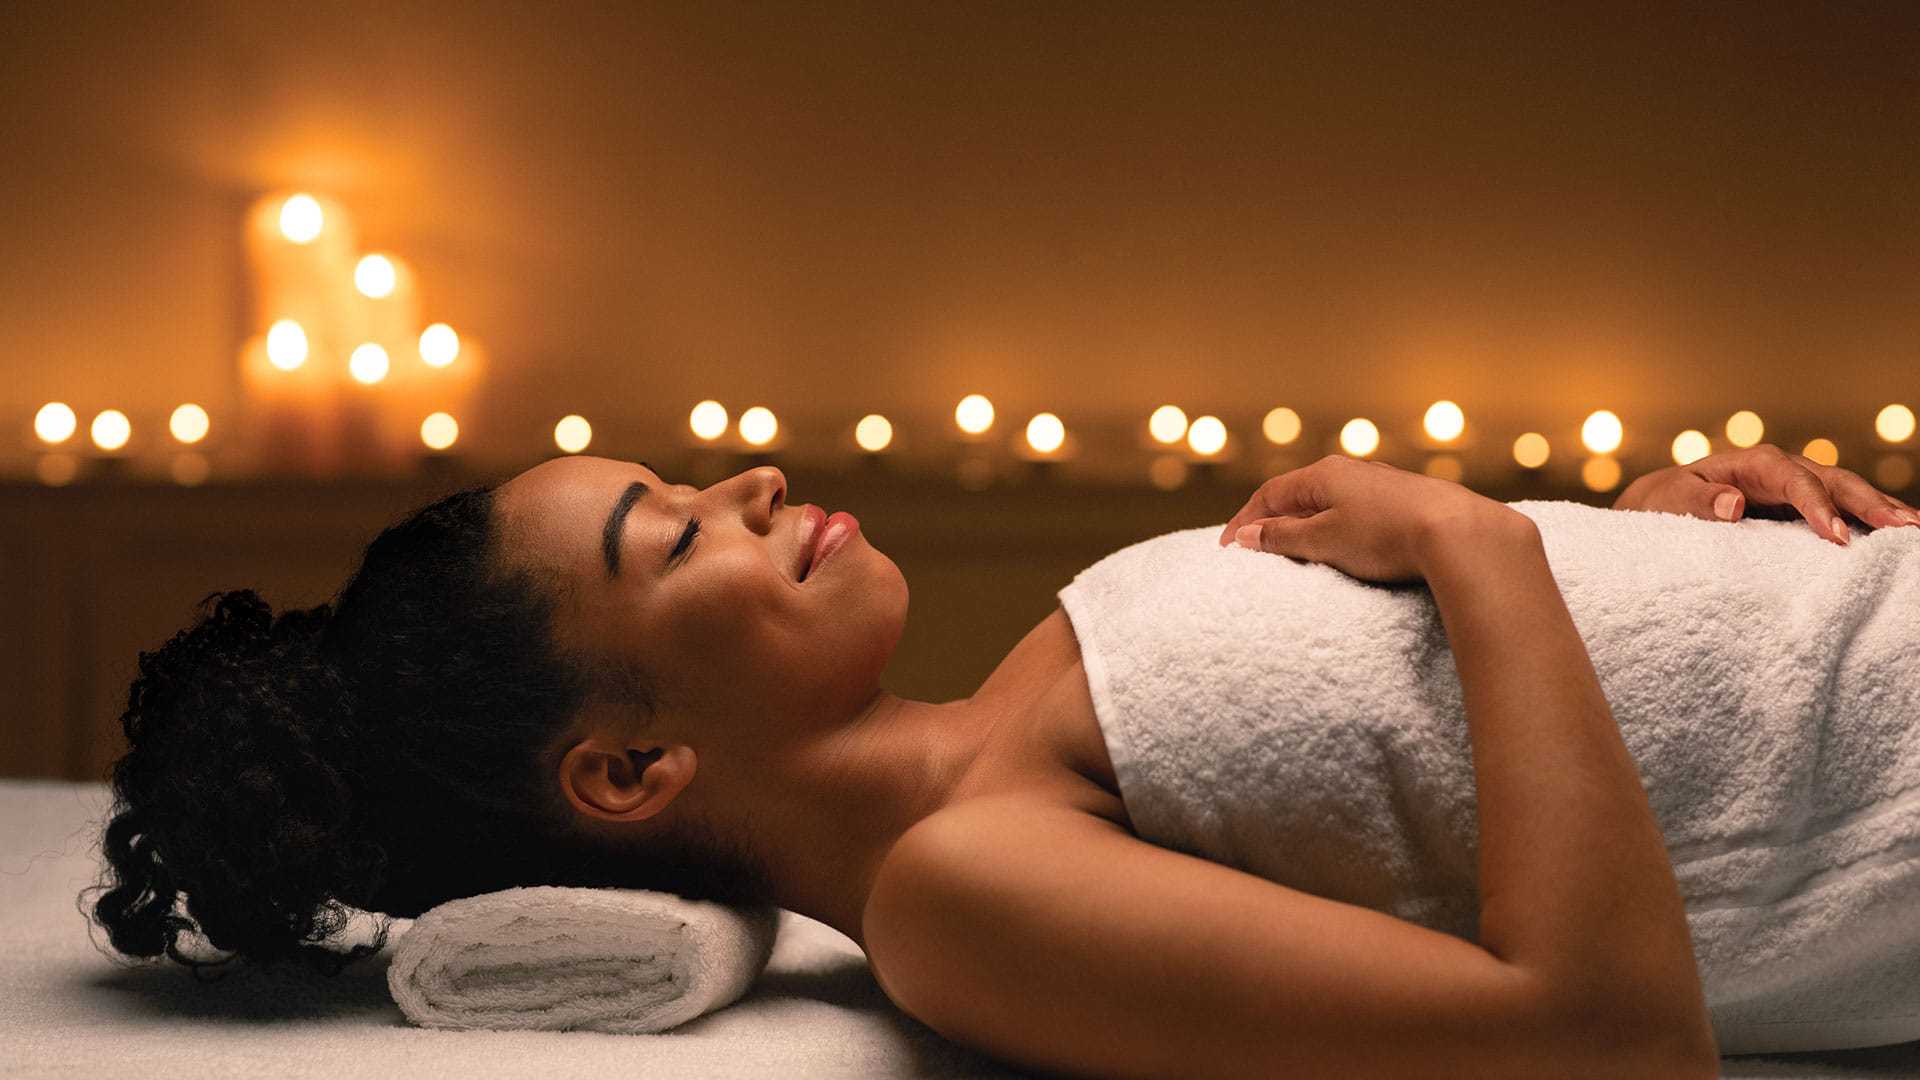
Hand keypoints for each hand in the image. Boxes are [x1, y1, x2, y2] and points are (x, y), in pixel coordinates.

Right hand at [1216, 455, 1522, 584]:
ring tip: (1295, 554)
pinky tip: (1342, 550)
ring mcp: (1380, 485)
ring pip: (1329, 504)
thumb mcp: (1324, 540)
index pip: (1270, 494)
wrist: (1458, 533)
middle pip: (1299, 495)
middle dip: (1274, 521)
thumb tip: (1247, 533)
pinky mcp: (1404, 503)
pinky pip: (1356, 513)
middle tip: (1255, 550)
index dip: (1244, 520)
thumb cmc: (1386, 535)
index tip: (1226, 548)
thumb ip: (1282, 537)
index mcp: (1324, 474)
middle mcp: (1351, 471)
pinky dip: (1336, 530)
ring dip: (1306, 527)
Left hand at [1612, 444, 1919, 545]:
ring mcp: (1797, 487)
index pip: (1796, 481)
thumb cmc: (1665, 499)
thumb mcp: (1671, 499)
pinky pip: (1841, 510)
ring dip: (1882, 510)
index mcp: (1756, 463)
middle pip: (1835, 481)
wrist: (1662, 502)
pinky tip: (1895, 536)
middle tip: (1905, 528)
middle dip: (1870, 503)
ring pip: (1848, 493)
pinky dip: (1869, 521)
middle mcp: (1784, 469)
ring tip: (1914, 531)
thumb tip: (1735, 504)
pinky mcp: (1801, 507)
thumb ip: (1700, 501)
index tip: (1838, 536)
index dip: (1819, 506)